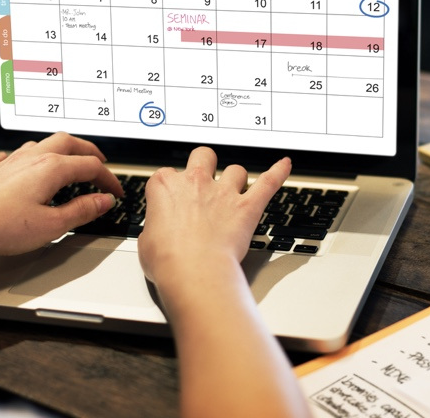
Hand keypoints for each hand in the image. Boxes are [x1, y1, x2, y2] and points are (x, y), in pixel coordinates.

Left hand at [0, 132, 123, 256]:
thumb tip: (102, 201)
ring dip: (58, 150)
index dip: (108, 179)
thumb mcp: (52, 226)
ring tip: (66, 161)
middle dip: (88, 151)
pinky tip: (18, 164)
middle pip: (68, 142)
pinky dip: (20, 158)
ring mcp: (8, 162)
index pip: (90, 167)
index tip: (115, 192)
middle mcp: (30, 158)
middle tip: (99, 163)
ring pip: (39, 144)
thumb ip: (82, 211)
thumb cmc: (1, 227)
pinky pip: (7, 156)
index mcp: (50, 168)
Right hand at [138, 146, 290, 286]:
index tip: (173, 199)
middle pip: (203, 156)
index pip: (167, 174)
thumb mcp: (145, 242)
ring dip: (236, 178)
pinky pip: (268, 182)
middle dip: (205, 164)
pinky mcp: (247, 207)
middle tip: (205, 177)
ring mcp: (224, 193)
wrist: (193, 272)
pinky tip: (285, 165)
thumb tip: (156, 234)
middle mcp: (195, 183)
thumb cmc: (168, 261)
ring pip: (235, 170)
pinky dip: (279, 172)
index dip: (172, 187)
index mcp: (165, 187)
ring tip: (235, 189)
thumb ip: (154, 229)